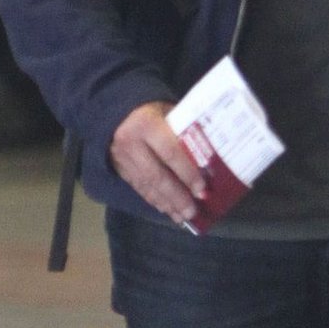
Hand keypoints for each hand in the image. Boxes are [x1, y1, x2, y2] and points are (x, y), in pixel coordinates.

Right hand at [109, 102, 204, 223]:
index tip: (202, 190)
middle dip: (177, 197)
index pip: (171, 153)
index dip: (187, 174)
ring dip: (166, 204)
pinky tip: (167, 210)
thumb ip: (185, 132)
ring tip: (183, 217)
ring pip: (147, 185)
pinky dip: (154, 200)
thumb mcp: (170, 113)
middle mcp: (131, 143)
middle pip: (158, 176)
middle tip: (193, 212)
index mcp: (146, 125)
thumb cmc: (153, 111)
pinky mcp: (118, 168)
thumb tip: (210, 159)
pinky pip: (138, 187)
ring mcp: (121, 158)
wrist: (117, 110)